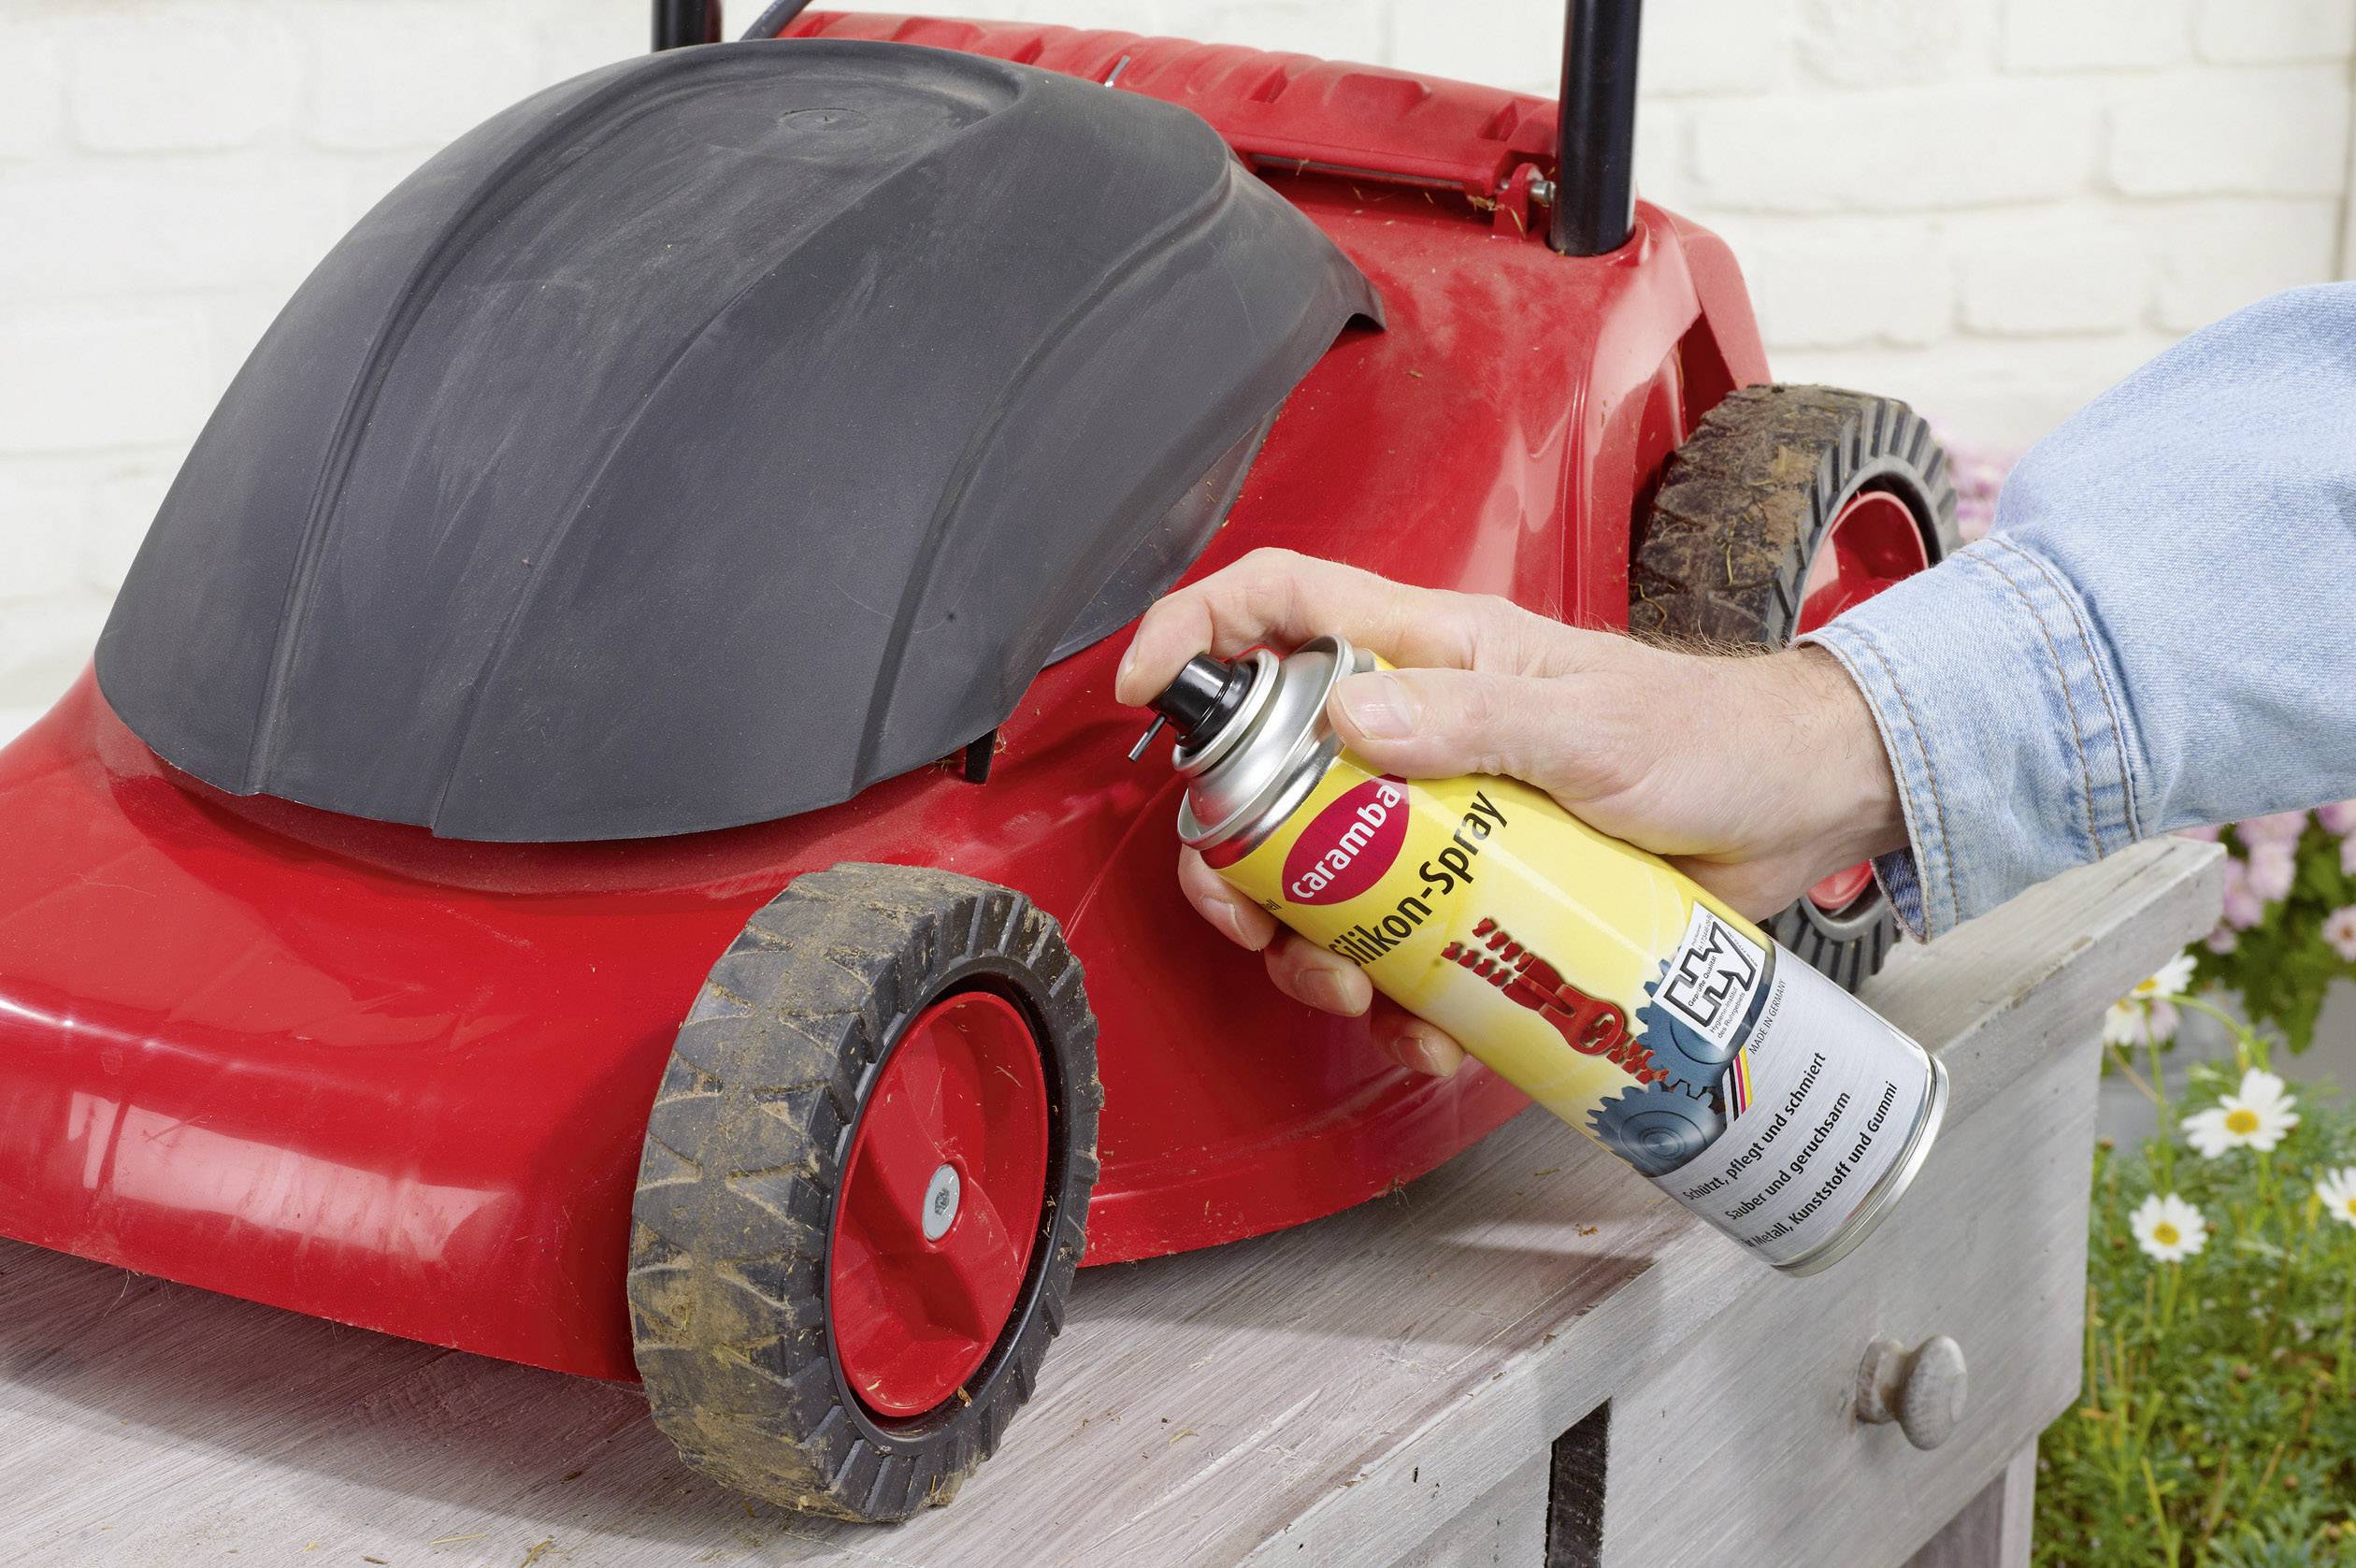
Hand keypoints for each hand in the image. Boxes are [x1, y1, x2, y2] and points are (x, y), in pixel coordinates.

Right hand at [1114, 549, 1907, 1077]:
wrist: (1795, 810)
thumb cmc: (1706, 737)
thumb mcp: (1590, 728)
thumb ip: (1475, 719)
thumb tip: (1343, 719)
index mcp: (1429, 653)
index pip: (1279, 606)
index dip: (1194, 631)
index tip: (1141, 697)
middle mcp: (1415, 728)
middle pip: (1266, 767)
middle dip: (1231, 847)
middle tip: (1244, 909)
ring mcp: (1438, 815)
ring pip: (1316, 875)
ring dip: (1307, 946)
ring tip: (1354, 993)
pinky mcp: (1474, 892)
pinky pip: (1398, 948)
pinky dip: (1396, 1001)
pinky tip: (1428, 1030)